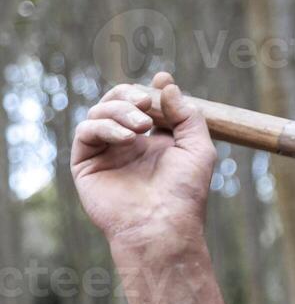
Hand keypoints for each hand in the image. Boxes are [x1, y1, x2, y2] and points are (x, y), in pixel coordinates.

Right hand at [71, 71, 214, 251]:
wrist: (163, 224)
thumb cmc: (184, 193)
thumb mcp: (198, 149)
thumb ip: (187, 115)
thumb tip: (167, 84)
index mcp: (155, 141)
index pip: (146, 105)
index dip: (152, 90)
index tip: (162, 79)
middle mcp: (129, 144)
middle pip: (118, 101)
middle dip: (132, 95)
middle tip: (147, 104)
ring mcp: (106, 152)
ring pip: (101, 112)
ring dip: (121, 111)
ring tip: (142, 126)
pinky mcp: (86, 163)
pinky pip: (86, 131)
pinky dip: (105, 127)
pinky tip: (127, 138)